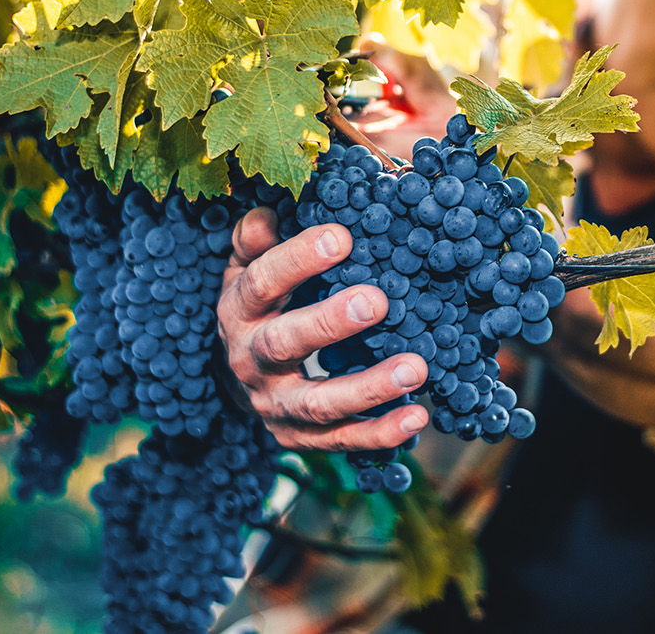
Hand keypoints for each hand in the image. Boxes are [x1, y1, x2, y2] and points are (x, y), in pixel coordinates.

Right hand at [218, 208, 429, 450]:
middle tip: (378, 301)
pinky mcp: (298, 438)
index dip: (297, 260)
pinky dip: (380, 433)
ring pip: (318, 403)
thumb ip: (254, 242)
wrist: (236, 379)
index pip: (262, 283)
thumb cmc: (260, 307)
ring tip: (415, 368)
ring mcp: (274, 404)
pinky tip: (417, 416)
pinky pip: (341, 440)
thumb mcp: (246, 269)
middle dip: (330, 324)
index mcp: (239, 311)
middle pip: (284, 344)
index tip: (342, 238)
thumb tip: (266, 215)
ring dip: (368, 388)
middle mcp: (250, 360)